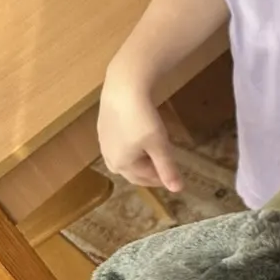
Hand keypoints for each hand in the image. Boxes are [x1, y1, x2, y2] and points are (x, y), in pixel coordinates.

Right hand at [97, 77, 182, 192]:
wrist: (123, 89)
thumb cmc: (142, 120)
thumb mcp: (159, 145)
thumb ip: (167, 168)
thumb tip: (177, 190)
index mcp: (122, 165)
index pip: (144, 179)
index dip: (160, 179)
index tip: (174, 177)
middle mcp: (109, 157)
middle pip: (133, 172)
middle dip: (149, 173)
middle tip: (165, 170)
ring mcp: (104, 142)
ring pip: (125, 159)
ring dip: (141, 161)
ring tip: (154, 156)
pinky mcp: (103, 128)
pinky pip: (120, 146)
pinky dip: (133, 148)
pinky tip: (139, 139)